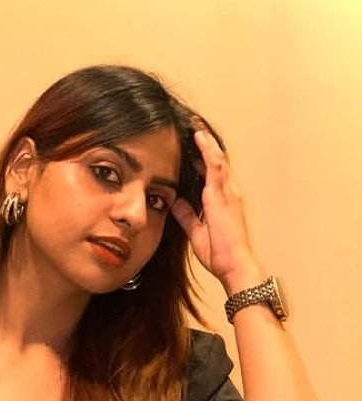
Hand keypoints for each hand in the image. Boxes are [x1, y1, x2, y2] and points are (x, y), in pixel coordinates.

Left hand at [171, 130, 263, 293]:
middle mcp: (228, 193)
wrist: (234, 265)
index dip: (202, 158)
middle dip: (205, 143)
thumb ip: (187, 216)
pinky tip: (198, 137)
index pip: (212, 174)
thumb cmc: (220, 254)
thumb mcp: (197, 232)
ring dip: (205, 141)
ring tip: (193, 124)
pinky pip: (215, 165)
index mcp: (223, 201)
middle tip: (192, 126)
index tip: (190, 145)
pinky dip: (206, 149)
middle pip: (216, 161)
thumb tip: (176, 202)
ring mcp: (227, 192)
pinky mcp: (222, 195)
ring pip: (216, 158)